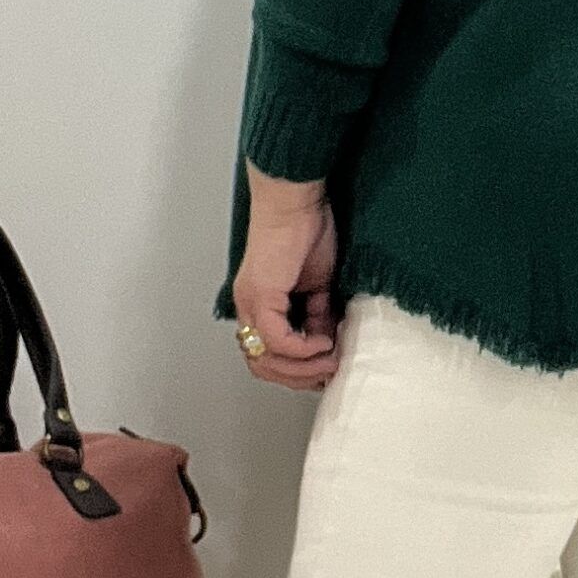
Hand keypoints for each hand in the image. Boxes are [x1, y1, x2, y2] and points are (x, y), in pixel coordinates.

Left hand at [231, 172, 340, 390]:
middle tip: (329, 372)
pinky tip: (322, 342)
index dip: (297, 372)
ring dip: (302, 368)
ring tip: (330, 359)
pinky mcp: (260, 296)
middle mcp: (247, 309)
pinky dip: (302, 349)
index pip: (267, 357)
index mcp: (259, 306)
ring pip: (265, 361)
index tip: (327, 370)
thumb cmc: (307, 230)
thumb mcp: (320, 285)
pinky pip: (277, 340)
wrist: (296, 200)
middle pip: (262, 367)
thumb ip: (320, 315)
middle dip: (300, 378)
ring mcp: (250, 304)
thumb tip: (328, 341)